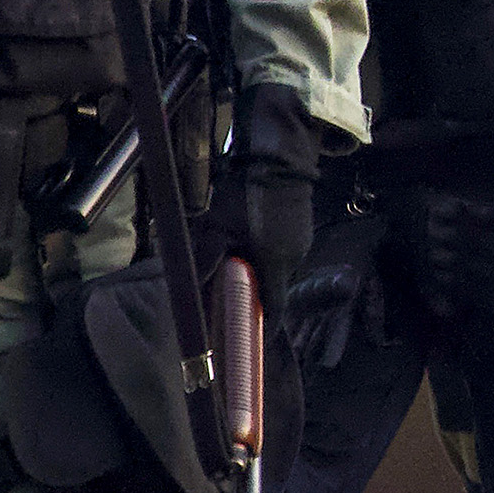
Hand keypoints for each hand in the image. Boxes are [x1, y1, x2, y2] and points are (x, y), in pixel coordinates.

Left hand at [210, 86, 321, 303]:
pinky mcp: (302, 228)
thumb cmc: (247, 194)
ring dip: (259, 265)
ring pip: (277, 266)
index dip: (263, 324)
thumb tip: (190, 288)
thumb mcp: (218, 228)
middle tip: (229, 282)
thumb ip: (206, 260)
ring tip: (237, 249)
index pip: (275, 309)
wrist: (278, 159)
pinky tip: (252, 232)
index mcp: (277, 264)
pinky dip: (267, 249)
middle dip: (252, 289)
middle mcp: (295, 258)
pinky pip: (284, 249)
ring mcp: (302, 242)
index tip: (253, 332)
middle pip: (273, 287)